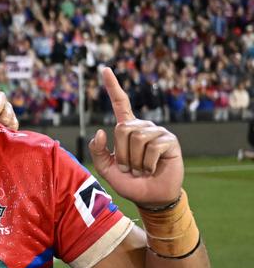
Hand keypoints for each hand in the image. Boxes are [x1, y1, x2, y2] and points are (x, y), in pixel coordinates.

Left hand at [88, 67, 182, 207]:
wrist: (151, 197)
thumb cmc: (130, 182)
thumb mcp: (107, 169)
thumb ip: (98, 151)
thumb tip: (101, 131)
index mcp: (127, 129)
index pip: (120, 104)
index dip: (112, 87)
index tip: (104, 69)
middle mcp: (142, 127)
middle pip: (122, 129)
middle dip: (122, 154)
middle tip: (131, 167)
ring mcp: (157, 132)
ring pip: (136, 139)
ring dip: (135, 161)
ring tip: (143, 168)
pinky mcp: (169, 141)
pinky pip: (152, 148)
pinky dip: (148, 164)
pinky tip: (154, 168)